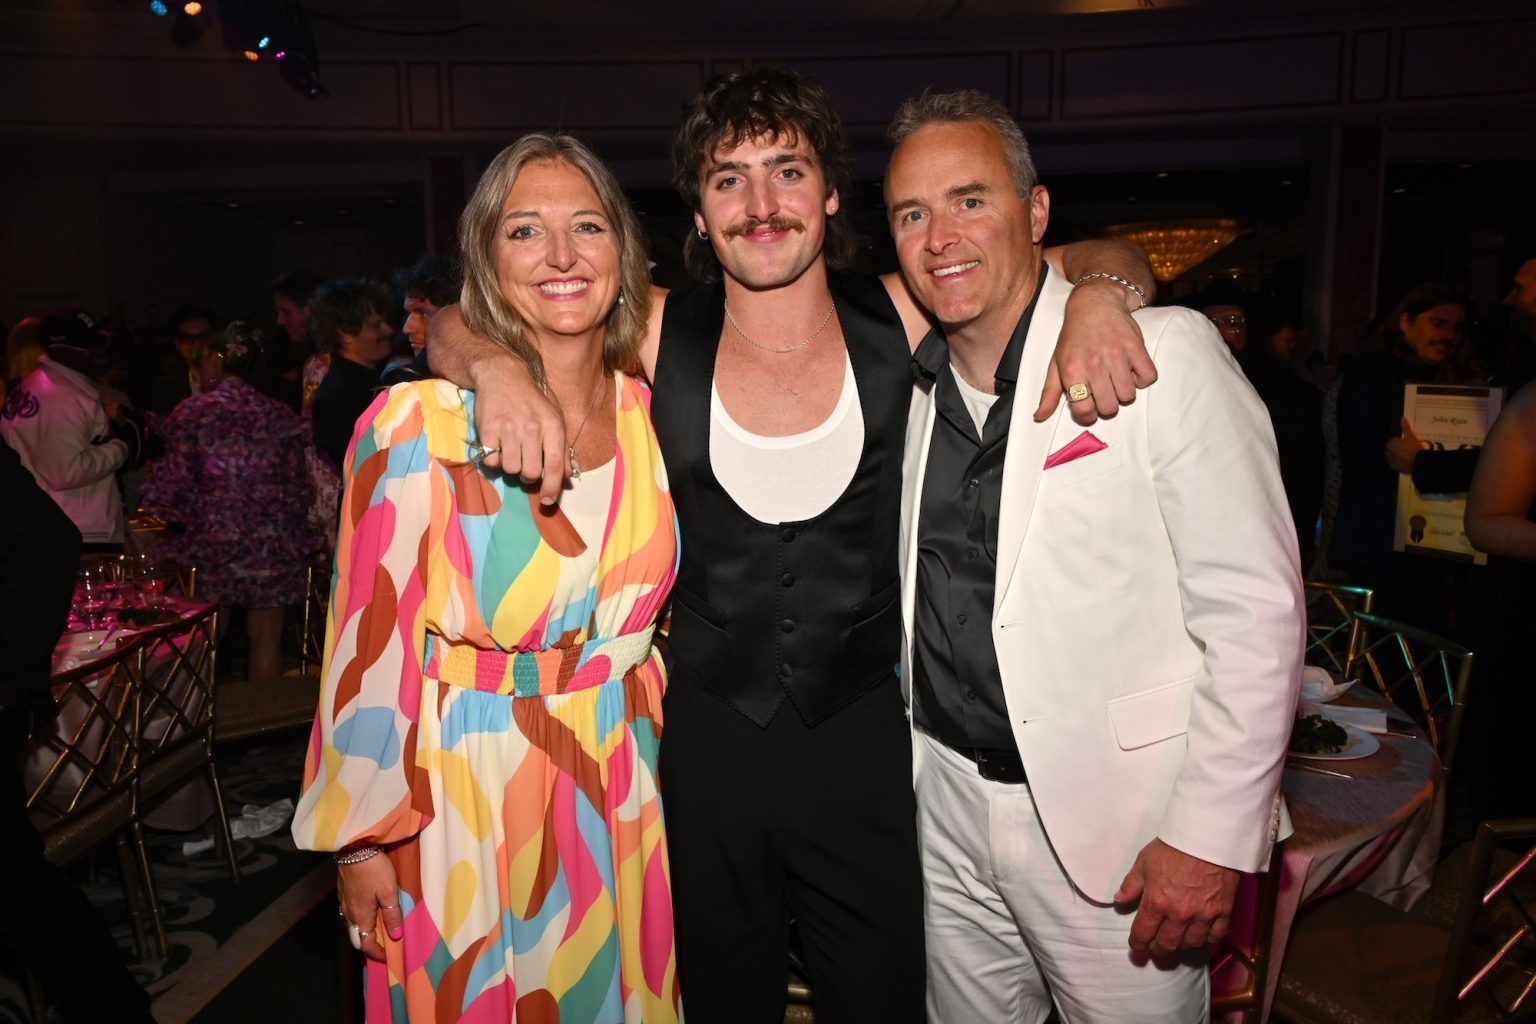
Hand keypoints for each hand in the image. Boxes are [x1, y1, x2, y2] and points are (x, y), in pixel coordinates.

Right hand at [337, 853, 403, 962]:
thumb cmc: (374, 869)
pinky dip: (359, 920)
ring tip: (377, 931)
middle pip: (356, 937)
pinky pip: (349, 913)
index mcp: (360, 916)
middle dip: (368, 945)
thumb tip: (395, 936)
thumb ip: (392, 914)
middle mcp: (348, 913)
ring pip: (352, 925)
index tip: (387, 958)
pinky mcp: (343, 891)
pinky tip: (367, 912)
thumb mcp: (389, 892)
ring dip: (363, 932)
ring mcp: (343, 901)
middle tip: (382, 947)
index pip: (365, 944)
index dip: (376, 953)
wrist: (354, 846)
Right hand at [425, 304, 568, 505]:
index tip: (547, 502)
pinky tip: (497, 444)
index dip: (552, 488)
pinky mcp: (487, 429)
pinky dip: (493, 458)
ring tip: (511, 450)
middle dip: (528, 475)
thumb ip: (562, 448)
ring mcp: (509, 429)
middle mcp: (532, 428)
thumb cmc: (532, 400)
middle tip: (525, 462)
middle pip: (530, 473)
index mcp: (553, 426)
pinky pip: (491, 460)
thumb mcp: (554, 418)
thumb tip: (567, 476)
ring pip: (510, 469)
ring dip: (510, 465)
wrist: (502, 375)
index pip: (554, 466)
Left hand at [1036, 279, 1156, 424]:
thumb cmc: (1073, 336)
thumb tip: (1039, 416)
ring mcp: (1117, 355)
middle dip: (1107, 405)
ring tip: (1116, 379)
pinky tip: (1131, 370)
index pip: (1084, 410)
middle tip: (1104, 393)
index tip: (1090, 410)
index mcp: (1072, 369)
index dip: (1087, 415)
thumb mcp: (1055, 363)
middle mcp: (1094, 363)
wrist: (1095, 304)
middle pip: (1109, 407)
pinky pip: (1148, 378)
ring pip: (1128, 396)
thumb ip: (1049, 392)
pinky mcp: (1137, 347)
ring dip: (1124, 392)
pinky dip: (1142, 378)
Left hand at [1113, 838, 1238, 956]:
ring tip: (1178, 939)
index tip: (1137, 946)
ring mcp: (1203, 915)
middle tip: (1157, 947)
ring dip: (1182, 945)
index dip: (1138, 944)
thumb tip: (1119, 900)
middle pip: (1167, 944)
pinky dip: (1208, 939)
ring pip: (1191, 944)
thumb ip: (1131, 884)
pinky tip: (1202, 934)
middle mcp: (1179, 913)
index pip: (1143, 934)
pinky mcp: (1223, 911)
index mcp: (1156, 901)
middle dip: (1159, 949)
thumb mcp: (1144, 862)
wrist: (1207, 836)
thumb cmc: (1174, 846)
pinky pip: (1216, 937)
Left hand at [1386, 417, 1426, 473]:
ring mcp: (1391, 461)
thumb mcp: (1411, 436)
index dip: (1399, 442)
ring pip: (1392, 457)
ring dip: (1397, 456)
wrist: (1418, 462)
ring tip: (1407, 456)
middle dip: (1397, 449)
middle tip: (1407, 449)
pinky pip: (1395, 464)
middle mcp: (1388, 452)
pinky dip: (1398, 463)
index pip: (1392, 441)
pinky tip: (1405, 462)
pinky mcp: (1395, 468)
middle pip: (1392, 449)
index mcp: (1391, 444)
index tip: (1406, 443)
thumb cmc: (1414, 447)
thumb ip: (1405, 427)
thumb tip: (1402, 418)